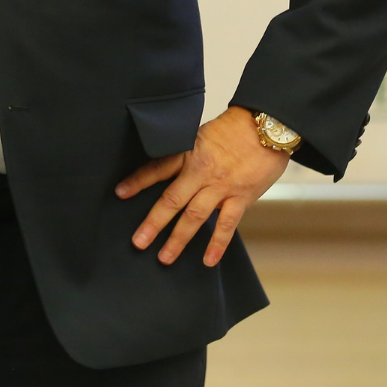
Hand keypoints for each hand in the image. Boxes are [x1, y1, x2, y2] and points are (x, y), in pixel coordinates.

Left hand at [115, 105, 290, 266]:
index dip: (137, 181)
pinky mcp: (241, 197)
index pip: (157, 168)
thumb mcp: (202, 134)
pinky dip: (217, 244)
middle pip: (172, 200)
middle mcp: (201, 172)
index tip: (120, 193)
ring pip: (194, 216)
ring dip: (178, 239)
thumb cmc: (235, 129)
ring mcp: (221, 187)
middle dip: (153, 223)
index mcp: (189, 153)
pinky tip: (208, 260)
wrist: (267, 126)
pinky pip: (226, 225)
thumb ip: (188, 154)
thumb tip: (171, 169)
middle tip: (138, 242)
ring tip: (164, 257)